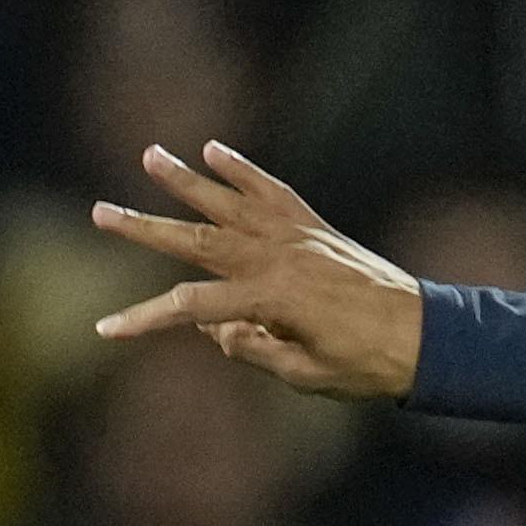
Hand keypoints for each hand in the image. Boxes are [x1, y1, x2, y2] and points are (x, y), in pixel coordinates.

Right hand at [90, 141, 425, 399]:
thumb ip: (253, 351)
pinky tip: (216, 150)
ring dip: (187, 180)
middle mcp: (275, 259)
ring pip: (229, 203)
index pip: (189, 308)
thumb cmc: (367, 365)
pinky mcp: (315, 228)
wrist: (426, 337)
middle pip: (195, 241)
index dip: (144, 318)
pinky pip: (273, 192)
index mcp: (268, 300)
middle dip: (144, 228)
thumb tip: (215, 330)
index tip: (105, 327)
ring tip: (150, 155)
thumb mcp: (304, 375)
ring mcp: (296, 237)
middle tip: (99, 212)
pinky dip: (244, 170)